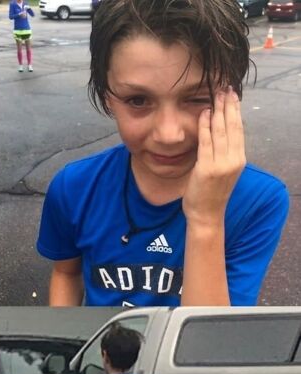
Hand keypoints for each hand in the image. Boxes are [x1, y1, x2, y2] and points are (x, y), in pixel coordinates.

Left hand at [183, 88, 245, 228]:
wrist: (206, 216)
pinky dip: (205, 126)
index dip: (236, 111)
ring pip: (220, 131)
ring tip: (215, 95)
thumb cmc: (211, 194)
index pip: (239, 129)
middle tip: (225, 88)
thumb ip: (224, 154)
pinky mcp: (206, 169)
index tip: (233, 95)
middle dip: (228, 105)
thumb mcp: (224, 172)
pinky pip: (205, 142)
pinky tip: (204, 113)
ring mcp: (220, 165)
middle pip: (232, 126)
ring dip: (217, 111)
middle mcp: (233, 160)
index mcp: (239, 160)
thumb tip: (221, 133)